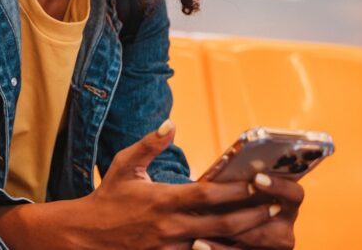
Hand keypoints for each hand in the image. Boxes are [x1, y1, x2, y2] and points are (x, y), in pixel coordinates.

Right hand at [62, 120, 281, 248]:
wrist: (85, 236)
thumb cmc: (107, 197)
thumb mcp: (124, 165)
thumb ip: (148, 144)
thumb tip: (170, 124)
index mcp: (162, 200)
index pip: (207, 194)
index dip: (236, 189)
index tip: (258, 181)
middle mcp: (170, 226)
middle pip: (221, 224)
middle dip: (251, 215)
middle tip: (275, 206)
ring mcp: (170, 247)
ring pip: (216, 245)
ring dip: (243, 237)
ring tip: (266, 227)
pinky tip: (238, 244)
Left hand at [194, 174, 303, 249]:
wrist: (228, 230)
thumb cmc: (228, 199)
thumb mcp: (233, 190)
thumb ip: (234, 185)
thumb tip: (220, 176)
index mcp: (287, 202)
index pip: (295, 194)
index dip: (279, 187)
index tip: (256, 178)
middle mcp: (285, 227)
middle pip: (275, 229)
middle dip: (246, 221)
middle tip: (221, 213)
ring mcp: (275, 247)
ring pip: (255, 243)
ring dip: (225, 240)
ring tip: (198, 236)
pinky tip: (198, 244)